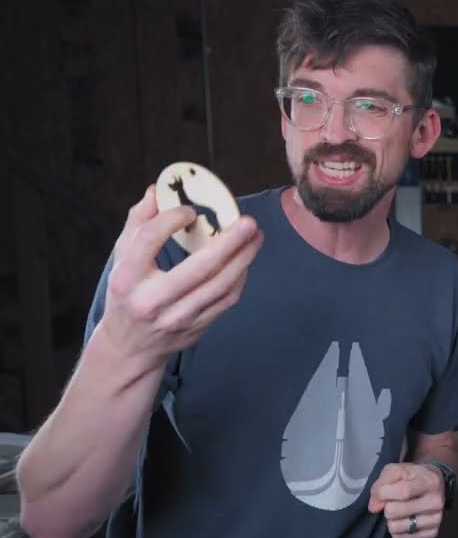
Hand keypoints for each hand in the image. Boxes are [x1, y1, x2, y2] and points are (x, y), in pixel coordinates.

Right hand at [97, 185, 262, 364]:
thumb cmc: (127, 294)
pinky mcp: (196, 328)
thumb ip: (137, 224)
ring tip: (256, 236)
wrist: (130, 347)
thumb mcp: (121, 259)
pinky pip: (226, 300)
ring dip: (243, 259)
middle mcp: (151, 300)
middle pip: (196, 267)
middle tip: (248, 222)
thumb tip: (156, 191)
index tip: (191, 211)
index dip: (172, 220)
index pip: (149, 240)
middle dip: (228, 243)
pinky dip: (239, 277)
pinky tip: (246, 260)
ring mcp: (177, 317)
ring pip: (219, 286)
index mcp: (126, 278)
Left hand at [368, 462, 445, 537]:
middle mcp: (436, 502)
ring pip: (396, 527)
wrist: (435, 484)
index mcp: (429, 482)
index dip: (384, 494)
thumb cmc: (413, 477)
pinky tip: (403, 520)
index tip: (379, 493)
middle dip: (386, 507)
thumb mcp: (397, 470)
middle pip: (395, 511)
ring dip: (391, 520)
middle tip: (392, 502)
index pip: (403, 492)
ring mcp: (436, 519)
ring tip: (398, 512)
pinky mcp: (432, 533)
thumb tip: (374, 507)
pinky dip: (397, 531)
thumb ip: (381, 484)